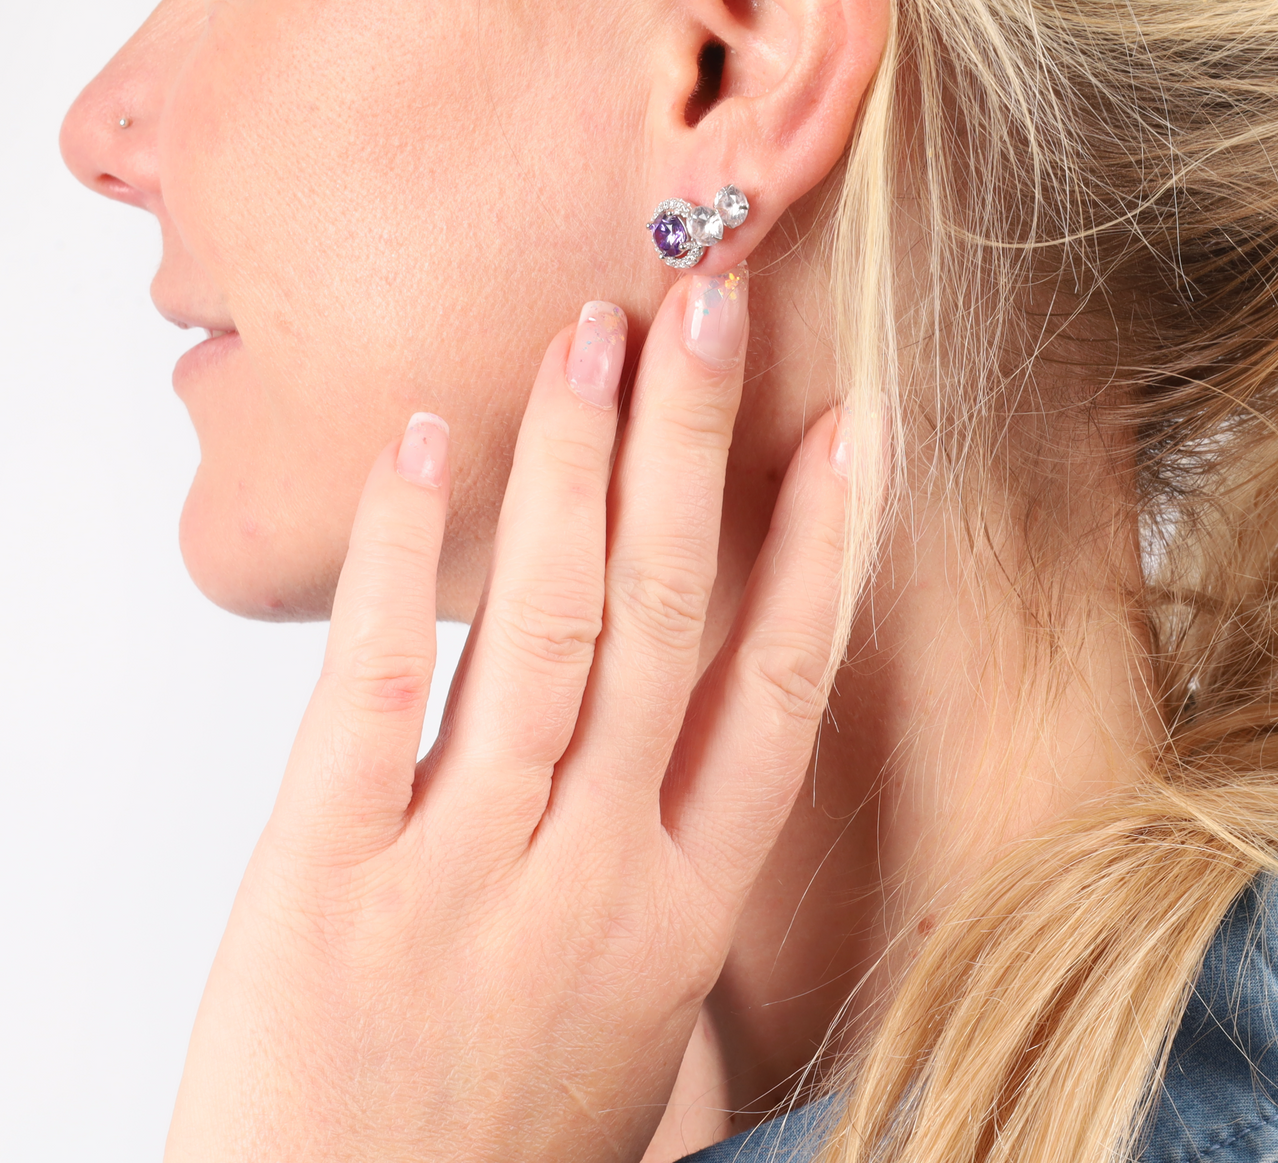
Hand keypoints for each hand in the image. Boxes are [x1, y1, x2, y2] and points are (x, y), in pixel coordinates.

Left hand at [163, 268, 850, 1162]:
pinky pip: (372, 684)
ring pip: (546, 623)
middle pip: (667, 613)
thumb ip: (648, 870)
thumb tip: (656, 727)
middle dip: (694, 445)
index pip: (779, 690)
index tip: (847, 428)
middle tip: (707, 304)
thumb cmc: (494, 1147)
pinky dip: (399, 555)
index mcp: (683, 911)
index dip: (820, 548)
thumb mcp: (624, 1020)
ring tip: (589, 338)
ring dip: (570, 464)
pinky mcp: (323, 877)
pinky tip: (418, 443)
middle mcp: (596, 873)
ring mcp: (464, 870)